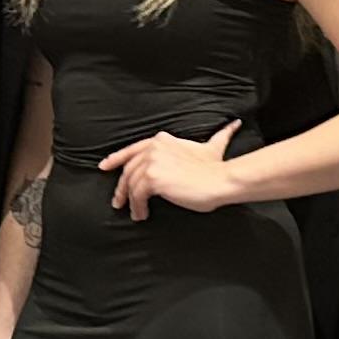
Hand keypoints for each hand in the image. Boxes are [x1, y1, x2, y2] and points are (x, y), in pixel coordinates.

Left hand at [100, 122, 242, 219]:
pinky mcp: (152, 179)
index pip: (132, 149)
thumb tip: (233, 125)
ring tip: (134, 213)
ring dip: (130, 201)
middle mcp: (154, 147)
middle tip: (119, 201)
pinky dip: (137, 207)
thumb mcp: (212, 147)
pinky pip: (136, 196)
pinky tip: (142, 214)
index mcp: (162, 140)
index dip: (116, 158)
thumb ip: (218, 135)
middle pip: (128, 169)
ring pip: (131, 184)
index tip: (104, 166)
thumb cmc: (217, 168)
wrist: (221, 180)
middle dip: (121, 187)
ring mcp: (151, 162)